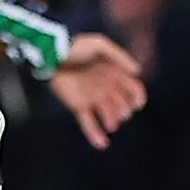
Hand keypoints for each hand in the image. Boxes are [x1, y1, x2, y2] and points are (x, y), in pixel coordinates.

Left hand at [50, 32, 149, 147]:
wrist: (51, 54)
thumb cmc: (75, 46)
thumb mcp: (99, 45)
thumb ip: (119, 55)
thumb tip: (137, 71)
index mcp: (115, 73)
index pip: (133, 89)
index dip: (138, 97)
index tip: (138, 104)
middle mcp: (107, 87)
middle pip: (123, 105)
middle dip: (124, 110)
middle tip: (122, 111)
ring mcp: (93, 98)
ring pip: (109, 115)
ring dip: (112, 121)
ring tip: (111, 124)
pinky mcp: (78, 105)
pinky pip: (88, 122)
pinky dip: (95, 135)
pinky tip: (102, 144)